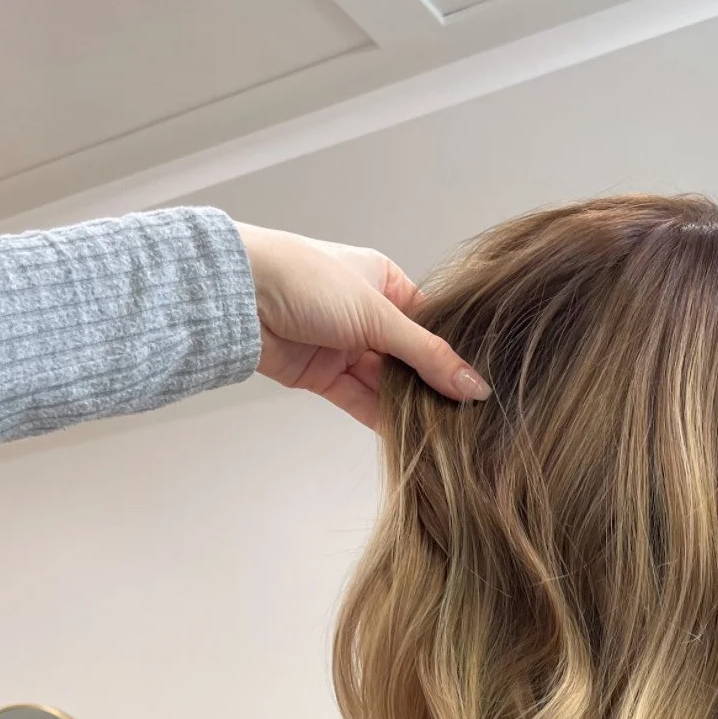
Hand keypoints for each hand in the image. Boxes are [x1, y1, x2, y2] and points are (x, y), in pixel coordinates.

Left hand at [235, 222, 488, 426]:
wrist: (238, 295)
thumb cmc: (305, 280)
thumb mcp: (377, 314)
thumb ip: (427, 356)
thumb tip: (475, 387)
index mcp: (383, 281)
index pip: (429, 324)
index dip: (452, 354)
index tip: (479, 386)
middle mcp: (367, 314)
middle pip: (410, 358)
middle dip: (432, 386)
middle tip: (468, 418)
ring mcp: (344, 347)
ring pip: (386, 383)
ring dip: (409, 407)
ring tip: (445, 433)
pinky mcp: (323, 377)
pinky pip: (360, 401)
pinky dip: (382, 419)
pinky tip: (411, 438)